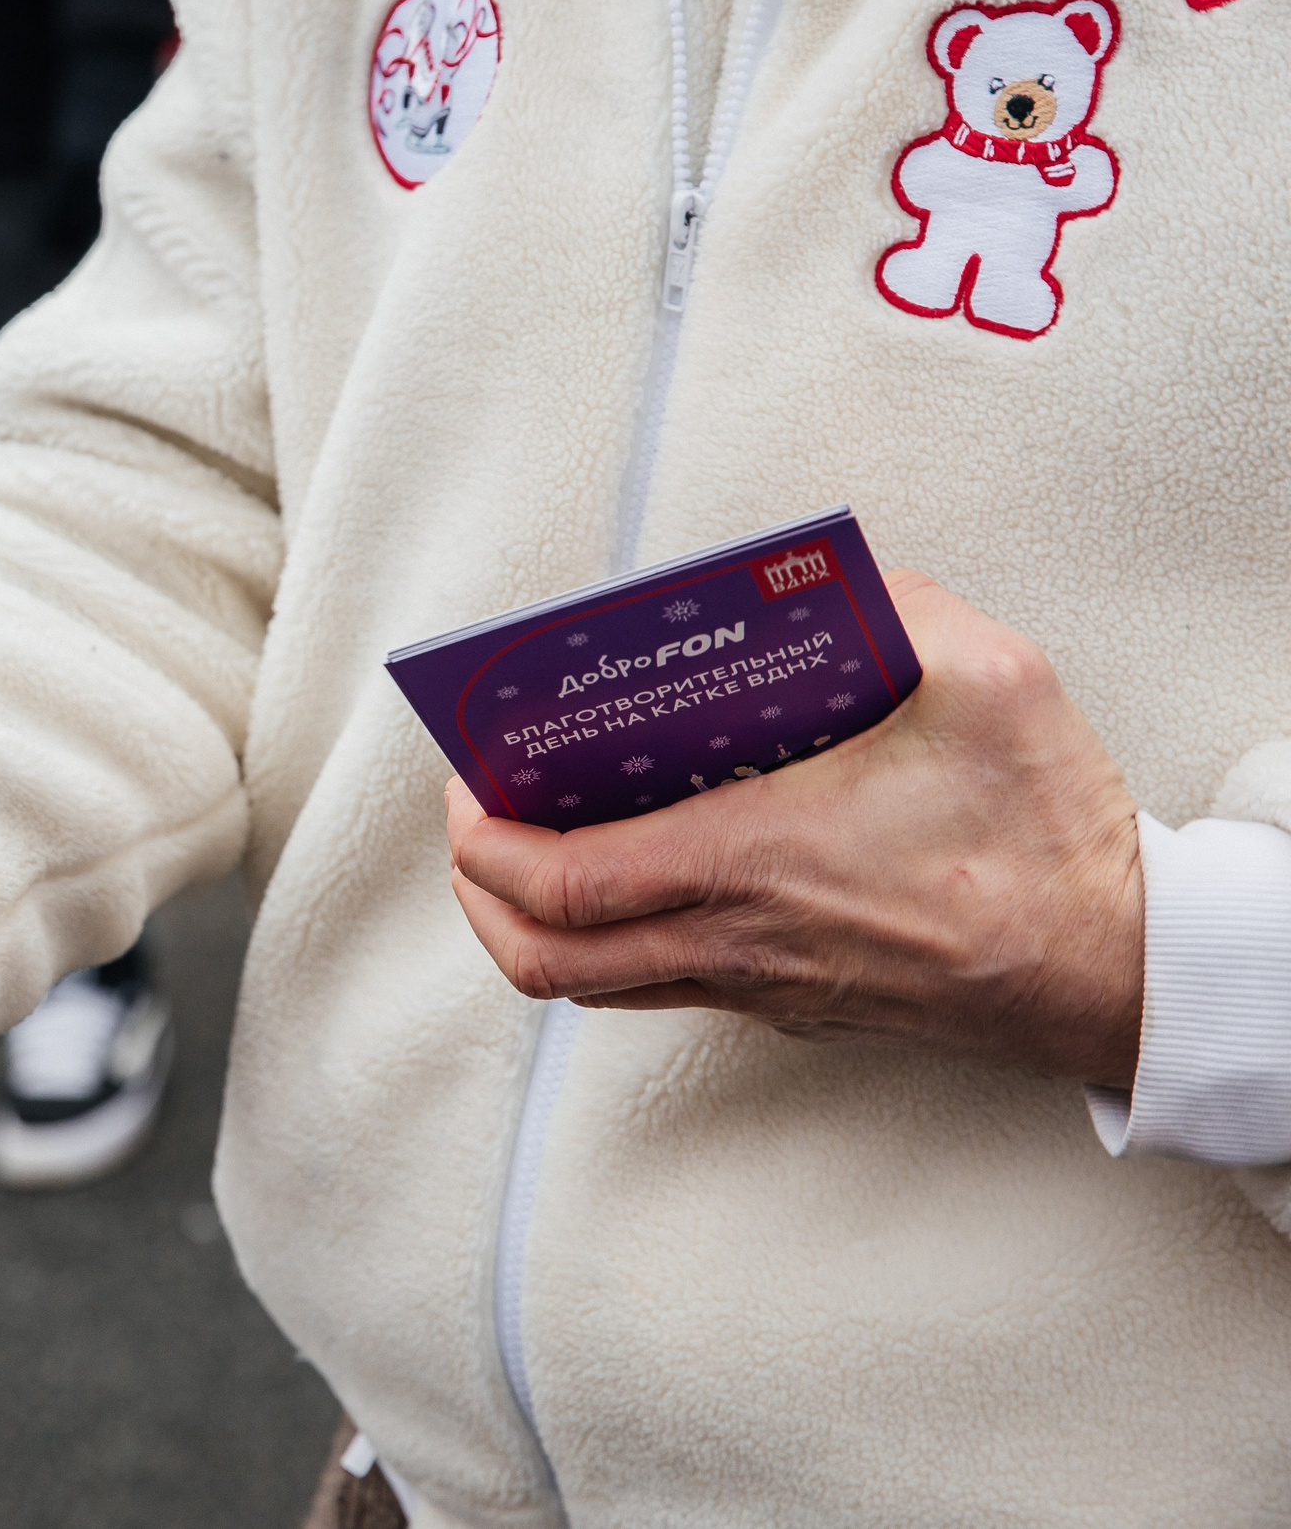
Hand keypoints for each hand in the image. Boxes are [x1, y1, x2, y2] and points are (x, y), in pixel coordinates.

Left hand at [446, 571, 1145, 1086]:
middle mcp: (739, 942)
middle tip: (475, 818)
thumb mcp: (992, 680)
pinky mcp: (790, 1008)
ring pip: (592, 985)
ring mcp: (760, 988)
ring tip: (530, 839)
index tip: (466, 782)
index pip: (562, 881)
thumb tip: (827, 578)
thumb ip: (898, 605)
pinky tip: (630, 865)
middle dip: (478, 890)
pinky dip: (609, 935)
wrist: (1120, 969)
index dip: (483, 840)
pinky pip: (659, 985)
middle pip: (544, 956)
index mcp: (756, 863)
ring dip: (533, 920)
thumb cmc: (1051, 838)